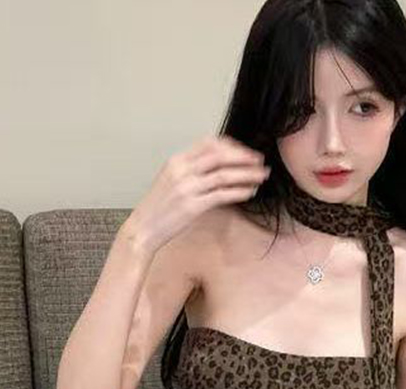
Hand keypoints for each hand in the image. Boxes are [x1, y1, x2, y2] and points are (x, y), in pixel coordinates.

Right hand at [129, 135, 270, 254]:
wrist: (143, 228)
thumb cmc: (159, 207)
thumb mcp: (172, 180)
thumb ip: (192, 171)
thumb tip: (219, 169)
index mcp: (177, 160)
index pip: (209, 143)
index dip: (232, 146)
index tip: (246, 152)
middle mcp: (182, 170)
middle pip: (219, 155)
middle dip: (244, 157)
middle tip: (260, 161)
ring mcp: (187, 188)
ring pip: (224, 174)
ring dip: (246, 174)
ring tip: (262, 176)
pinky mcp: (192, 206)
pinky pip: (221, 195)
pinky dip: (239, 191)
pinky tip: (249, 192)